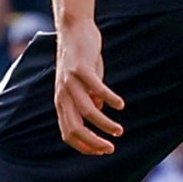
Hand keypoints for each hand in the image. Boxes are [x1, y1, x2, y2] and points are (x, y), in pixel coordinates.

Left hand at [52, 19, 124, 155]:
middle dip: (93, 142)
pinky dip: (109, 99)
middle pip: (75, 127)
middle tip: (111, 148)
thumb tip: (99, 112)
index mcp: (62, 102)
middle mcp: (63, 95)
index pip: (68, 133)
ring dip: (104, 124)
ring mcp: (70, 82)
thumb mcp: (83, 83)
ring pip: (87, 111)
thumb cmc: (81, 60)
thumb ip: (89, 98)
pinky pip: (96, 88)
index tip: (101, 151)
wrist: (74, 30)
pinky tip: (120, 105)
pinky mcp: (81, 68)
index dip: (84, 146)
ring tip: (119, 131)